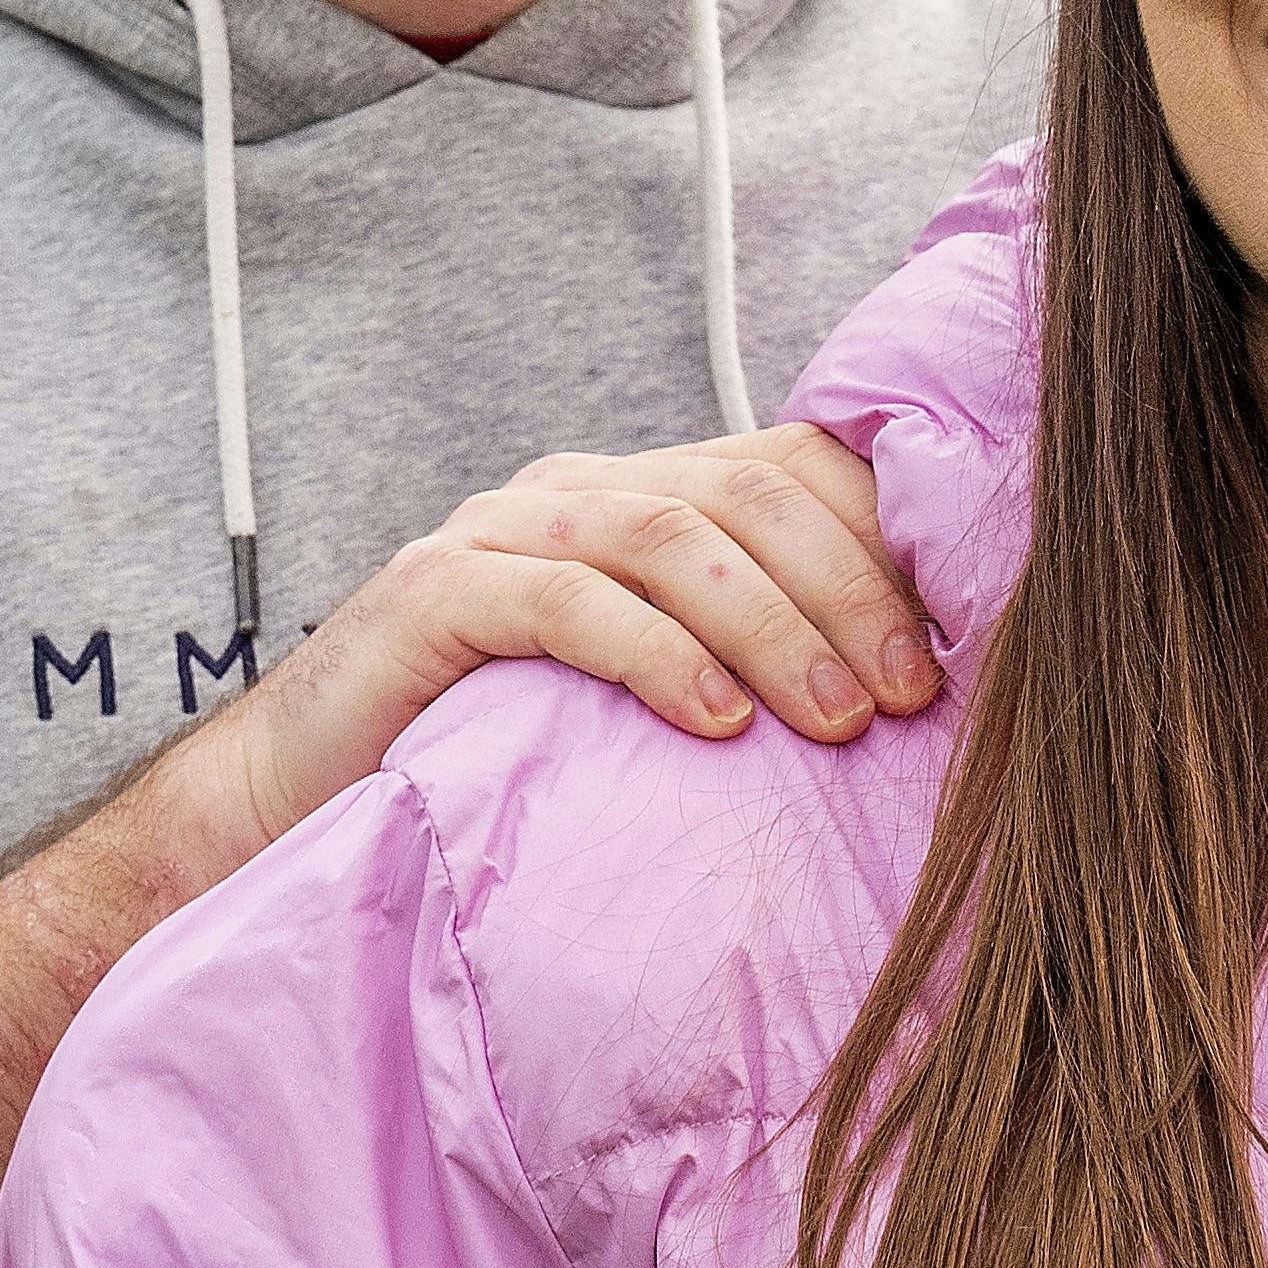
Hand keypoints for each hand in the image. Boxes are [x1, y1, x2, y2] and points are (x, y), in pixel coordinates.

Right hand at [136, 425, 942, 891]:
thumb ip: (745, 671)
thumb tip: (914, 714)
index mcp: (641, 499)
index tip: (970, 637)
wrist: (297, 797)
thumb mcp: (643, 704)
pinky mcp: (436, 593)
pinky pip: (568, 601)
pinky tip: (717, 723)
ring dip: (776, 624)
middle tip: (916, 694)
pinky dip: (658, 656)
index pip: (793, 470)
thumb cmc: (492, 761)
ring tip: (841, 718)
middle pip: (748, 490)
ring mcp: (501, 531)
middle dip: (853, 586)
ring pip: (671, 534)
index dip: (890, 537)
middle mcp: (577, 494)